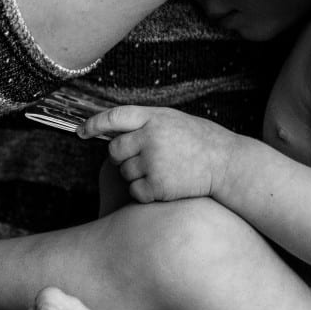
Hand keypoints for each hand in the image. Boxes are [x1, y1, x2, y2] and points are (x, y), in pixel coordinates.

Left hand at [80, 106, 238, 202]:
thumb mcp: (175, 120)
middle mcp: (151, 137)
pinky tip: (164, 186)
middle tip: (144, 160)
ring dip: (137, 176)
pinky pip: (136, 191)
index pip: (114, 117)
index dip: (94, 124)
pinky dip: (145, 193)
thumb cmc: (202, 142)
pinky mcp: (158, 185)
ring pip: (125, 173)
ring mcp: (154, 161)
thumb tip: (113, 130)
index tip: (82, 131)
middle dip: (123, 157)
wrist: (228, 164)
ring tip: (164, 171)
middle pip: (115, 150)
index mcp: (155, 117)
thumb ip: (147, 122)